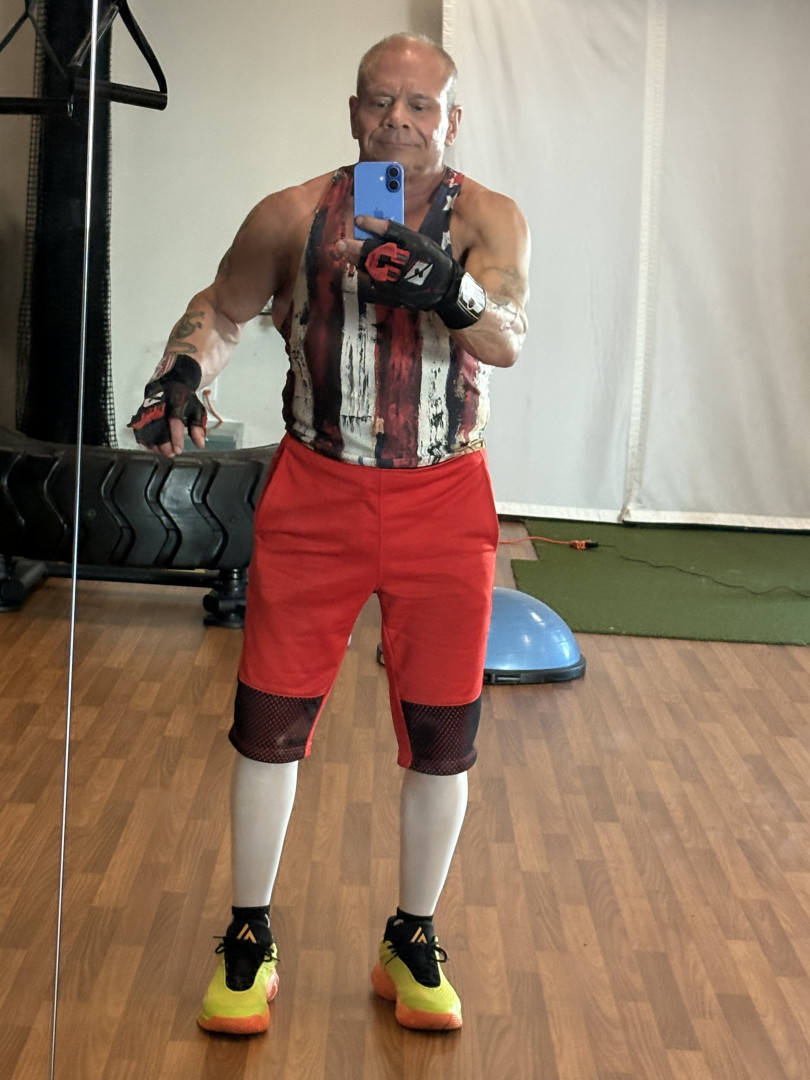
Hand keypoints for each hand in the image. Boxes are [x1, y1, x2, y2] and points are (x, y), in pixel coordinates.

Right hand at [128, 354, 206, 455]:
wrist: (173, 381)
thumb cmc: (186, 399)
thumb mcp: (197, 411)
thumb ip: (198, 428)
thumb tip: (199, 444)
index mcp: (178, 401)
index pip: (175, 420)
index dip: (176, 438)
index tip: (178, 450)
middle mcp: (162, 401)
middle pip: (158, 424)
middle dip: (163, 443)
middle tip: (170, 453)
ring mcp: (149, 404)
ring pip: (146, 426)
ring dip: (153, 442)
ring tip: (161, 451)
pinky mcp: (141, 408)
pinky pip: (139, 425)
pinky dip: (143, 438)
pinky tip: (151, 445)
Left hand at [344, 218, 486, 328]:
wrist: (444, 289)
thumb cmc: (432, 261)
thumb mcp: (420, 242)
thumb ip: (400, 236)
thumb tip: (377, 229)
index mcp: (412, 244)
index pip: (389, 230)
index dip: (372, 224)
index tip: (359, 219)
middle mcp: (403, 261)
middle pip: (374, 252)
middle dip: (355, 247)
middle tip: (340, 244)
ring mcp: (396, 278)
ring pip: (371, 268)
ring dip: (356, 261)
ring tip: (344, 255)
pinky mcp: (393, 292)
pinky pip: (375, 282)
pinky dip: (366, 274)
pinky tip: (359, 268)